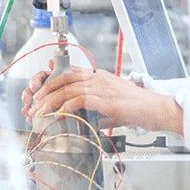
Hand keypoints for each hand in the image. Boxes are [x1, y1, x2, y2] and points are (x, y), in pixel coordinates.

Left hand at [25, 68, 183, 133]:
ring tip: (40, 113)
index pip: (70, 73)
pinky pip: (79, 101)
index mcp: (99, 76)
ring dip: (50, 102)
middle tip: (34, 105)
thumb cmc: (137, 108)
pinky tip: (58, 116)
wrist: (155, 109)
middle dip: (45, 92)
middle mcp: (99, 78)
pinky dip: (66, 108)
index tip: (39, 91)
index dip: (52, 81)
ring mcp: (102, 88)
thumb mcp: (111, 102)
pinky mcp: (106, 101)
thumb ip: (93, 103)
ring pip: (68, 90)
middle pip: (64, 79)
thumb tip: (75, 113)